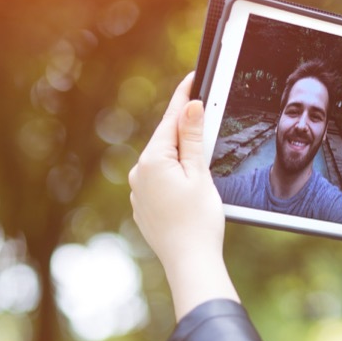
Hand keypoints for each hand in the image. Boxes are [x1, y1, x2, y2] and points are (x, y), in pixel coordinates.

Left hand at [129, 73, 236, 318]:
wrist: (190, 262)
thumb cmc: (200, 221)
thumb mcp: (200, 174)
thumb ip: (192, 138)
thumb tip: (190, 106)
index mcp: (152, 161)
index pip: (170, 120)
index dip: (183, 98)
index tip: (191, 78)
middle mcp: (138, 173)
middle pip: (165, 141)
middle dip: (183, 129)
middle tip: (203, 112)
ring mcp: (138, 192)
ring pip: (162, 163)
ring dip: (180, 156)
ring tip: (202, 161)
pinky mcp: (143, 207)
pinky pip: (159, 182)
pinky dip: (174, 177)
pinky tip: (190, 187)